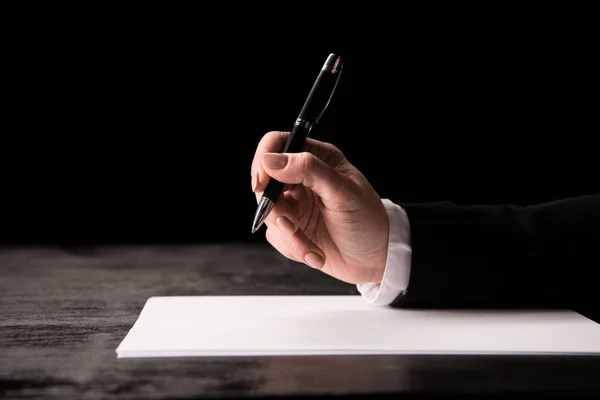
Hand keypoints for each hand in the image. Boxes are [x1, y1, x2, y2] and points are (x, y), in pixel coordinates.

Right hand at [251, 131, 388, 284]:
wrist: (376, 260)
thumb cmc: (368, 220)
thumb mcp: (343, 191)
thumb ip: (309, 170)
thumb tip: (271, 160)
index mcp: (317, 159)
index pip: (277, 144)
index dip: (263, 160)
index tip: (261, 184)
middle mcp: (302, 179)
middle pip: (265, 182)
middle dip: (275, 209)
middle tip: (292, 225)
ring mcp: (295, 205)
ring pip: (269, 214)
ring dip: (290, 236)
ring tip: (312, 248)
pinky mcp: (292, 229)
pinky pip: (276, 237)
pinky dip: (294, 248)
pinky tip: (316, 254)